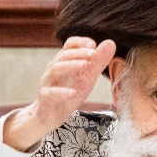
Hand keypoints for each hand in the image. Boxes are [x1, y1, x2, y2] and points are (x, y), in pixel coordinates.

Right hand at [4, 37, 115, 151]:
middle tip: (92, 54)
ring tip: (85, 66)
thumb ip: (98, 61)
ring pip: (55, 69)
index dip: (80, 42)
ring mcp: (48, 82)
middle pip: (63, 55)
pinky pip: (51, 93)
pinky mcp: (45, 97)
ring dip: (71, 66)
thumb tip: (111, 43)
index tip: (92, 45)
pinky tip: (73, 93)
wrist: (53, 114)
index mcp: (65, 60)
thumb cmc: (70, 91)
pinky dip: (62, 92)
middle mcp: (54, 68)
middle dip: (78, 53)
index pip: (70, 44)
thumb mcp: (88, 76)